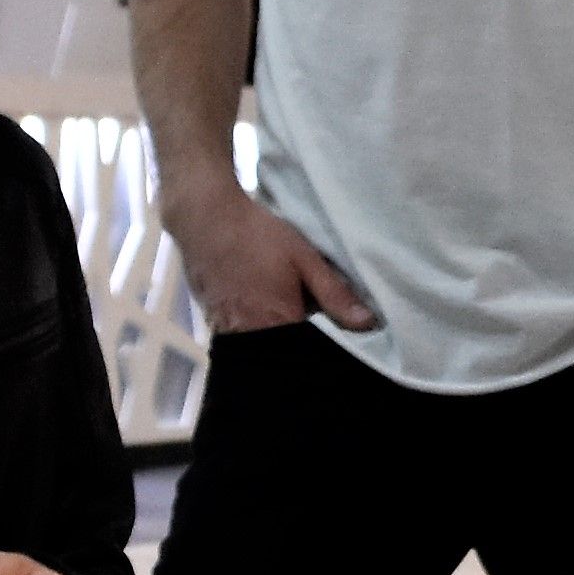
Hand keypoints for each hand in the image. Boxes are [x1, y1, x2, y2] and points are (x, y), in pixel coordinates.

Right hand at [163, 177, 374, 335]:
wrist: (205, 218)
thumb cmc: (257, 234)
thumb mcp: (304, 257)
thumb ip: (334, 293)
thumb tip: (368, 324)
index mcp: (278, 323)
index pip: (307, 356)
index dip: (323, 352)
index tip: (336, 344)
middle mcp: (250, 335)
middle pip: (282, 355)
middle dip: (298, 347)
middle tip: (310, 324)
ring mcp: (227, 331)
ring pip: (261, 348)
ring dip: (276, 339)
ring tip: (285, 314)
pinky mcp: (213, 322)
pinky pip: (241, 338)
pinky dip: (255, 330)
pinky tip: (261, 308)